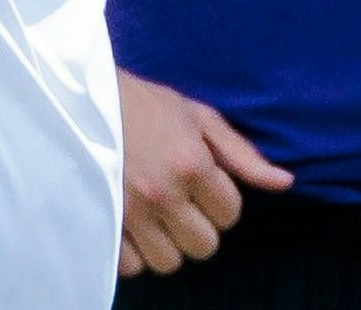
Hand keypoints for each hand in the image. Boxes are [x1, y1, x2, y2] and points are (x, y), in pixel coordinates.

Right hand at [118, 71, 293, 275]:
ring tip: (155, 218)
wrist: (75, 96)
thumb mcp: (196, 115)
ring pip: (169, 261)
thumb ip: (241, 153)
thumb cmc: (142, 103)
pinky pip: (131, 265)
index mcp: (191, 163)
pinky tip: (131, 228)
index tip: (200, 185)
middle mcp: (163, 192)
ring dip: (166, 244)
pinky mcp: (101, 221)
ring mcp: (129, 211)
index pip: (230, 214)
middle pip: (204, 245)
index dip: (221, 202)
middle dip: (197, 227)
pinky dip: (134, 253)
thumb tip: (285, 183)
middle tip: (179, 204)